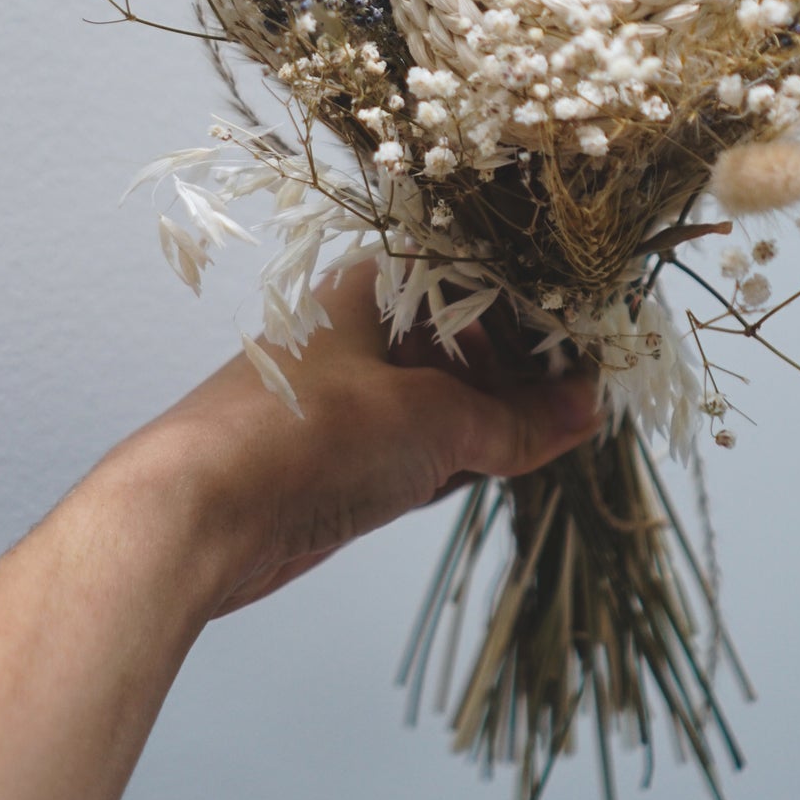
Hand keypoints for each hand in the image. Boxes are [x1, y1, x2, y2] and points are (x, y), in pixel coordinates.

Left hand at [119, 262, 602, 618]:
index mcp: (382, 285)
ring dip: (501, 417)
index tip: (604, 349)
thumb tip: (586, 409)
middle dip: (531, 374)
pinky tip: (502, 467)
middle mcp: (367, 327)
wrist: (194, 516)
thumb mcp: (434, 422)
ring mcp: (354, 391)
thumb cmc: (305, 435)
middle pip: (472, 340)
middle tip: (591, 402)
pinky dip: (464, 453)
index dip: (547, 317)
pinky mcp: (343, 452)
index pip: (488, 284)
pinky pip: (423, 440)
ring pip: (450, 394)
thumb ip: (517, 419)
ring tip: (561, 435)